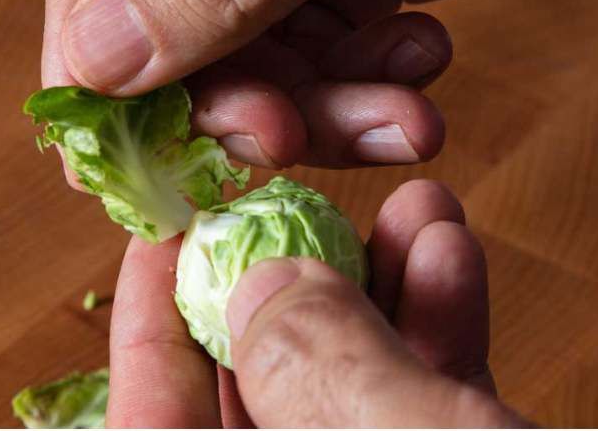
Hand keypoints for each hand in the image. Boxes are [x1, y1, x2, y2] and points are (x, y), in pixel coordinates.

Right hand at [43, 0, 597, 169]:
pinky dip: (359, 85)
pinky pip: (311, 53)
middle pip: (161, 8)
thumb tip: (94, 56)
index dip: (89, 42)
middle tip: (282, 142)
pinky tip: (421, 64)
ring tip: (404, 111)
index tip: (115, 147)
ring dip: (314, 104)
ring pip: (242, 50)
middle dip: (228, 92)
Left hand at [108, 179, 526, 426]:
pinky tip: (450, 256)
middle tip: (306, 192)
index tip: (179, 213)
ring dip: (379, 284)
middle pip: (251, 376)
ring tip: (416, 206)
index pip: (147, 405)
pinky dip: (433, 334)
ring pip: (345, 382)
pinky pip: (414, 406)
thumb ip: (317, 366)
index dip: (152, 302)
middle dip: (290, 271)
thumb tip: (263, 283)